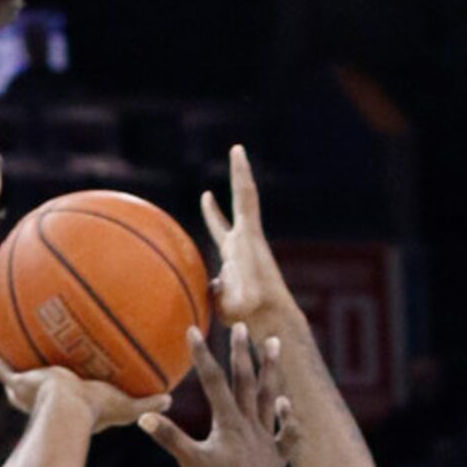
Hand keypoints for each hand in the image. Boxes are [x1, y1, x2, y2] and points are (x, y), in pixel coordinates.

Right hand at [0, 342, 169, 432]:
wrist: (68, 411)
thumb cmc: (95, 413)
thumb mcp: (125, 406)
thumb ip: (146, 404)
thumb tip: (171, 400)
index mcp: (65, 406)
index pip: (61, 398)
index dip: (60, 392)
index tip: (63, 383)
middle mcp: (42, 400)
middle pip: (32, 389)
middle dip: (30, 378)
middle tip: (32, 363)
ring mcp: (26, 391)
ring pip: (14, 375)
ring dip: (10, 364)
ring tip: (5, 346)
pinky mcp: (17, 382)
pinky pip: (1, 367)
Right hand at [139, 324, 290, 466]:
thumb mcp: (192, 464)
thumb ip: (170, 438)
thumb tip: (144, 418)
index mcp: (229, 423)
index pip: (213, 382)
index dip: (202, 355)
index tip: (193, 330)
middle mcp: (251, 424)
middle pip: (246, 381)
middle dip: (242, 352)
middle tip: (241, 326)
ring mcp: (267, 439)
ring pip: (269, 397)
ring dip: (271, 370)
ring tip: (274, 344)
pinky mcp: (277, 457)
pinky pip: (287, 432)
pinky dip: (287, 416)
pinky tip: (284, 402)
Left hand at [203, 144, 292, 328]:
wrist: (259, 314)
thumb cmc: (242, 317)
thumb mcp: (219, 303)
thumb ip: (213, 291)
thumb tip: (211, 284)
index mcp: (233, 255)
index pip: (221, 228)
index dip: (213, 214)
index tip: (207, 197)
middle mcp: (242, 240)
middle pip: (238, 205)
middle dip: (237, 180)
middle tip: (235, 158)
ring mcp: (249, 235)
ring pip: (245, 196)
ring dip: (241, 173)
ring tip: (236, 149)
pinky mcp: (252, 232)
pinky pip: (246, 197)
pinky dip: (242, 175)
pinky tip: (238, 154)